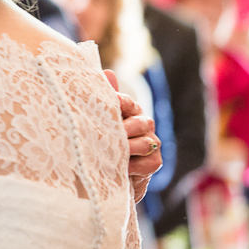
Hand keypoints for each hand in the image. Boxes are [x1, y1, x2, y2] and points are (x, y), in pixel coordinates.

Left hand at [104, 70, 161, 201]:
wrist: (100, 176)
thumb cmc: (96, 143)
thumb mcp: (94, 121)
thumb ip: (101, 98)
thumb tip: (107, 72)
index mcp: (127, 110)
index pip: (125, 102)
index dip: (117, 103)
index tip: (108, 107)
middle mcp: (142, 124)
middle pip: (140, 122)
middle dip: (124, 129)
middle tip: (108, 135)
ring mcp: (151, 143)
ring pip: (145, 142)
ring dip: (128, 149)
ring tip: (112, 153)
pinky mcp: (154, 163)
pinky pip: (149, 163)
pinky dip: (134, 167)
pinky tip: (122, 168)